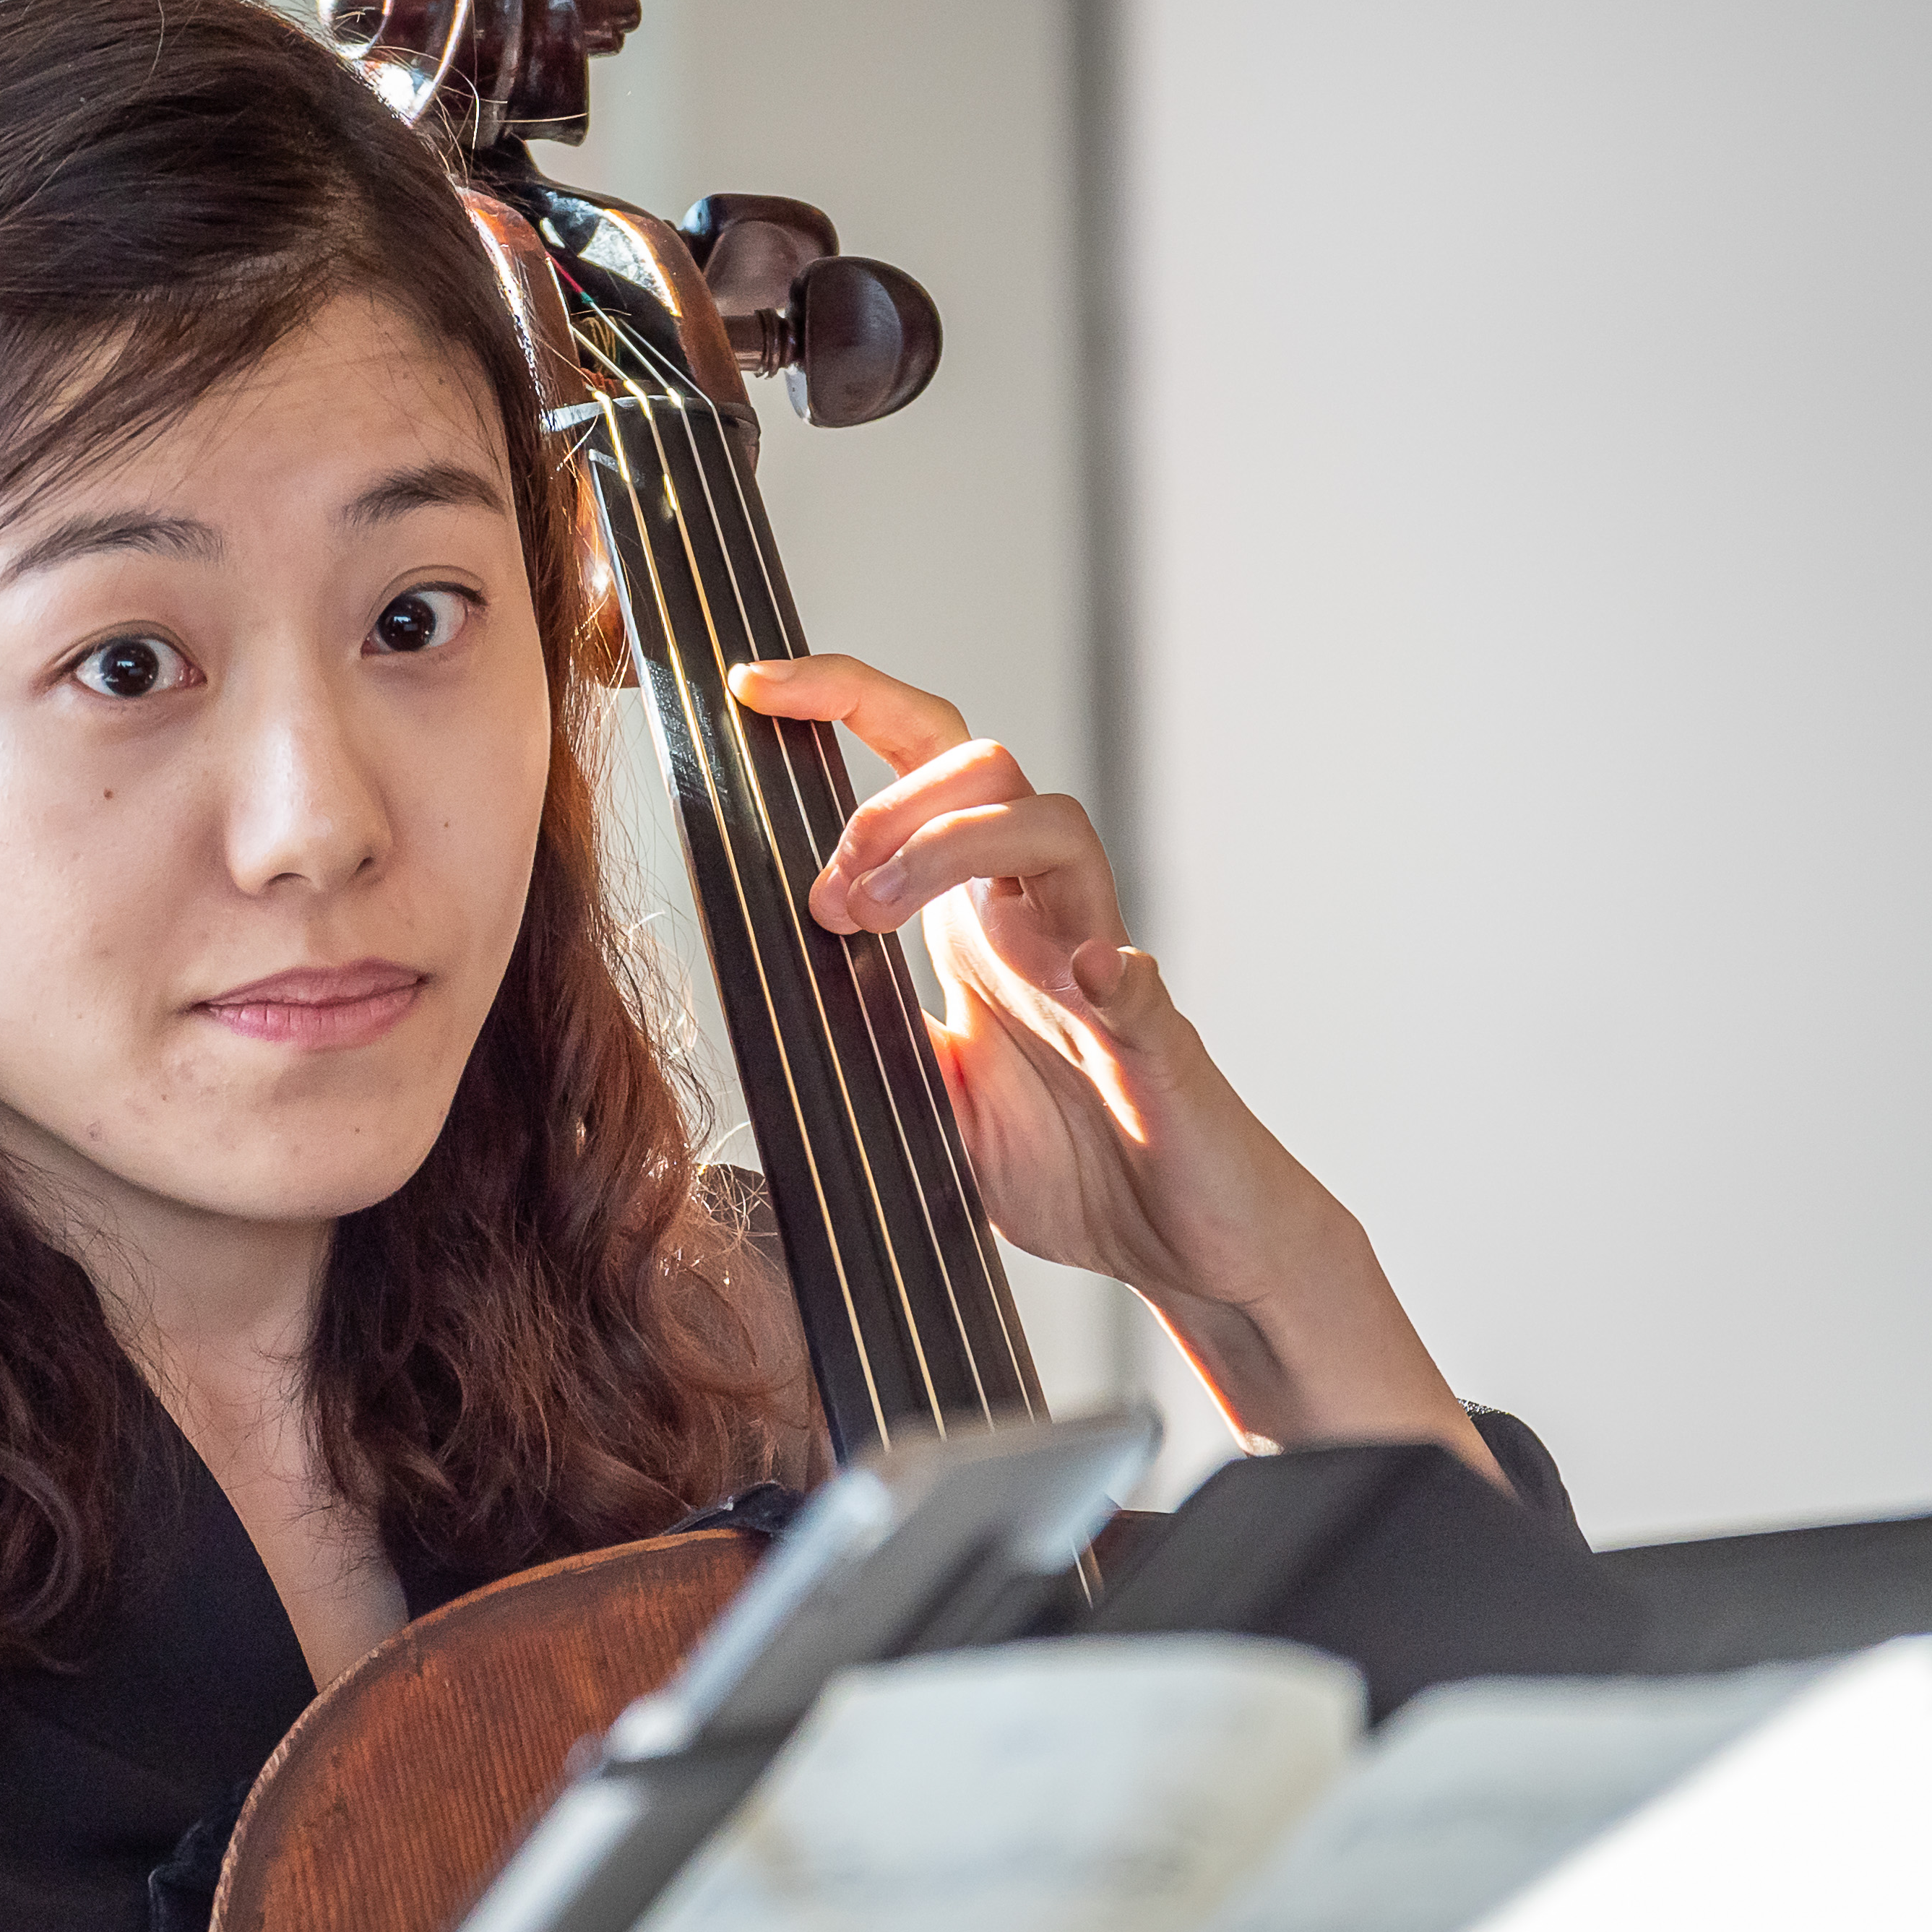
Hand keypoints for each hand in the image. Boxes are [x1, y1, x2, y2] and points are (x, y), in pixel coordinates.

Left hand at [725, 654, 1495, 1479]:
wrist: (1177, 1244)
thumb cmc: (1072, 1164)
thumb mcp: (927, 1097)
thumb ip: (867, 1032)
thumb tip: (772, 993)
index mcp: (976, 919)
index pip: (920, 763)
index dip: (845, 700)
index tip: (755, 687)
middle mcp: (1039, 918)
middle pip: (985, 767)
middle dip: (887, 804)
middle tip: (826, 899)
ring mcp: (1102, 967)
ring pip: (1056, 827)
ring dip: (952, 846)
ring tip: (877, 912)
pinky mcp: (1156, 1042)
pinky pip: (1142, 980)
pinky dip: (1115, 969)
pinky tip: (1089, 980)